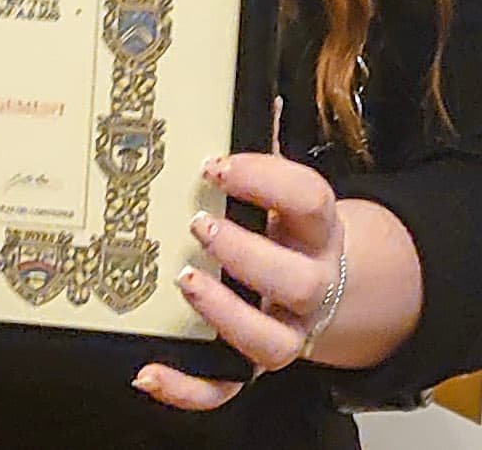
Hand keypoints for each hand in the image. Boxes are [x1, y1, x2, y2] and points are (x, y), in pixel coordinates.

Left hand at [133, 153, 344, 411]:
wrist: (332, 285)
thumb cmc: (293, 227)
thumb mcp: (288, 188)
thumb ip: (268, 147)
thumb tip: (256, 93)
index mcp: (317, 228)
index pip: (307, 199)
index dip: (264, 179)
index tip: (215, 164)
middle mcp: (310, 282)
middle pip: (293, 279)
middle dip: (244, 252)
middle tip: (199, 224)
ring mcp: (286, 328)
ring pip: (270, 342)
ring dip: (225, 314)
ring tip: (185, 281)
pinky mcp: (257, 363)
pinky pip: (228, 388)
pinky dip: (188, 388)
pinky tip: (149, 371)